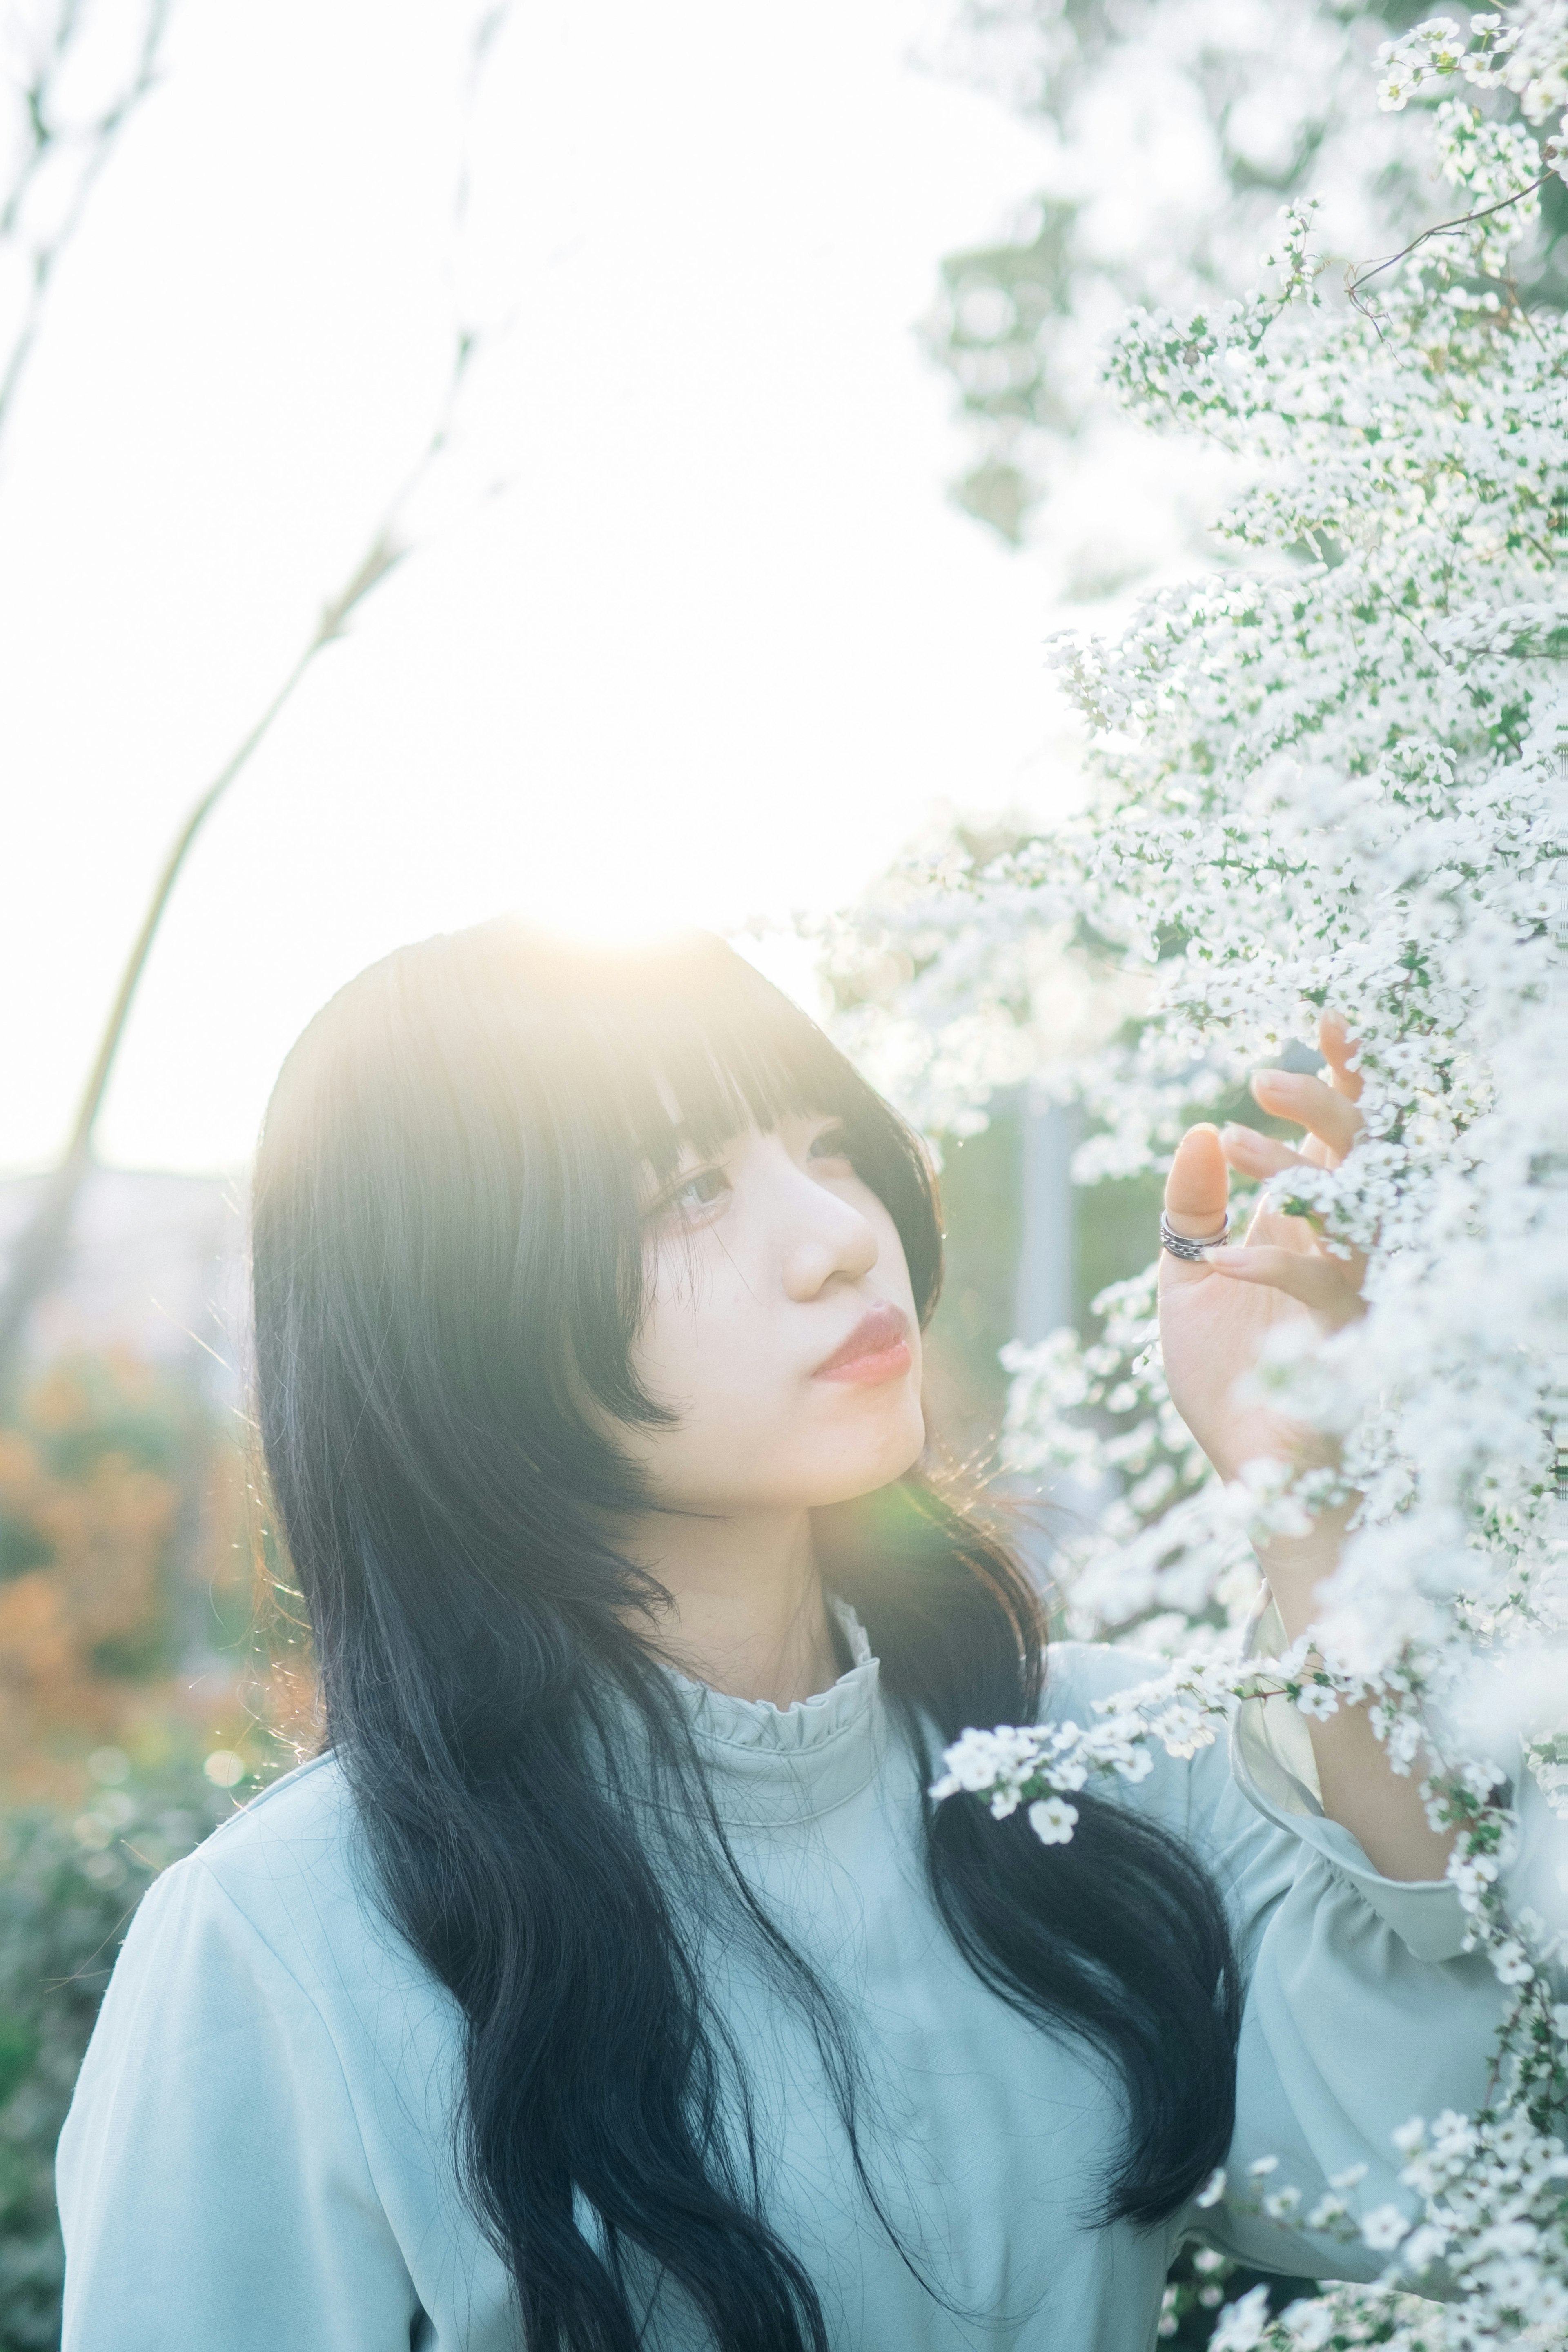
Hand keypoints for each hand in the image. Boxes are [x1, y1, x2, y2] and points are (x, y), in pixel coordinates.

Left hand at [1158, 1012, 1365, 1486]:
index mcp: (1322, 1226)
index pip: (1344, 1136)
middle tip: (1261, 1075)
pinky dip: (1273, 1264)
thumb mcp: (1190, 1279)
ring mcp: (1361, 1291)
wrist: (1252, 1475)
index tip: (1325, 1020)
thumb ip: (1194, 1208)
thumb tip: (1200, 1131)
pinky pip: (1326, 1285)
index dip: (1341, 1077)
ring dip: (1299, 1167)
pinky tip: (1224, 1257)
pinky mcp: (1352, 1340)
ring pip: (1358, 1206)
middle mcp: (1353, 1248)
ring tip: (1241, 1136)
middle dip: (1321, 1106)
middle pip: (1367, 1154)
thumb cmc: (1231, 1379)